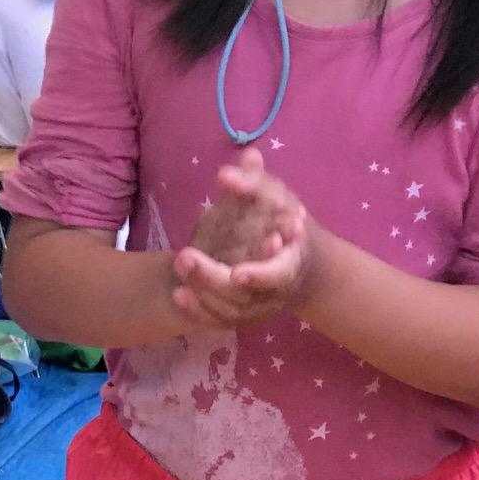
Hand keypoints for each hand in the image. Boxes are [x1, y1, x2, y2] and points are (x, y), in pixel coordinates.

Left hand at [171, 150, 309, 330]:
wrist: (301, 261)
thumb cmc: (285, 221)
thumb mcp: (277, 197)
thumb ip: (259, 180)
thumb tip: (246, 156)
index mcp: (293, 260)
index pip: (280, 274)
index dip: (260, 275)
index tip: (235, 272)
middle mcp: (279, 292)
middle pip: (247, 296)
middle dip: (214, 278)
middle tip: (184, 255)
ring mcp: (262, 308)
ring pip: (233, 313)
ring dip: (203, 295)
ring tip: (177, 271)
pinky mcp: (246, 318)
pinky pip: (222, 323)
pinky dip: (200, 313)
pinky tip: (178, 295)